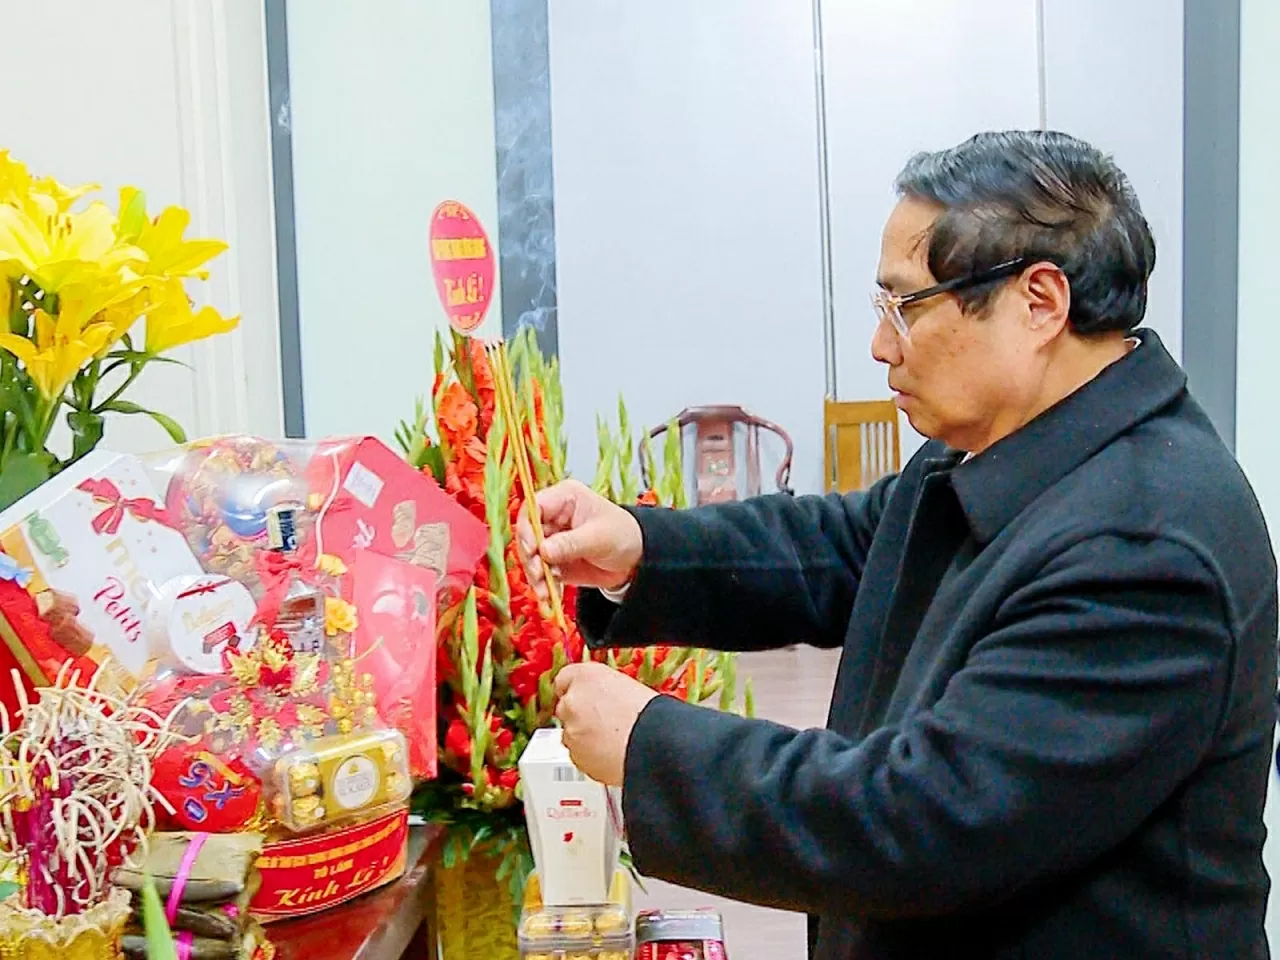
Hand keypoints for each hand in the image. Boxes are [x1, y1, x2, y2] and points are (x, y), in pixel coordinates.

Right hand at [517, 479, 642, 598]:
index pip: (534, 507)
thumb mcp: (599, 537)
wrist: (637, 560)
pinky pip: (541, 573)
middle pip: (527, 534)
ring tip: (546, 591)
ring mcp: (552, 540)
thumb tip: (543, 551)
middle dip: (530, 557)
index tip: (531, 549)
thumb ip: (570, 543)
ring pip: (531, 556)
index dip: (527, 528)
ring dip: (535, 575)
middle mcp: (554, 517)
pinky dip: (543, 585)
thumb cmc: (623, 535)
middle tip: (539, 573)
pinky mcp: (554, 560)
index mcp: (565, 499)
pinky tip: (550, 596)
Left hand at [554, 662, 658, 785]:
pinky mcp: (575, 756)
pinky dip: (589, 754)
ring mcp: (571, 729)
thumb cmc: (651, 716)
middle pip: (566, 706)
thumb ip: (605, 690)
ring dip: (585, 735)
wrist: (655, 747)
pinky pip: (578, 753)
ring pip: (571, 732)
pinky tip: (610, 753)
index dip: (576, 689)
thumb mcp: (630, 688)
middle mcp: (573, 700)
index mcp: (587, 676)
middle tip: (604, 721)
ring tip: (612, 739)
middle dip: (580, 714)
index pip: (565, 678)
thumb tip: (603, 699)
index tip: (583, 696)